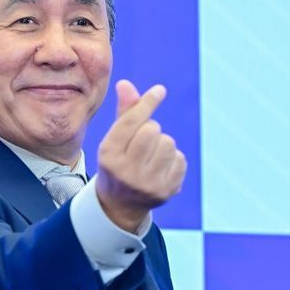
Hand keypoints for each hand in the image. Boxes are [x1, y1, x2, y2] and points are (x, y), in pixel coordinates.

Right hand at [95, 80, 186, 231]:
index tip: (159, 91)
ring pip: (168, 143)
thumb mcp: (114, 140)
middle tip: (142, 143)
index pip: (130, 122)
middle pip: (152, 130)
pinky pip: (180, 159)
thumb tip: (125, 84)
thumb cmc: (118, 163)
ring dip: (162, 144)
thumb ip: (123, 113)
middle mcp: (126, 171)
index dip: (147, 103)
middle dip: (151, 130)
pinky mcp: (166, 191)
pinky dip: (173, 160)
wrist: (120, 205)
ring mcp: (147, 184)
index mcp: (108, 155)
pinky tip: (160, 169)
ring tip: (151, 157)